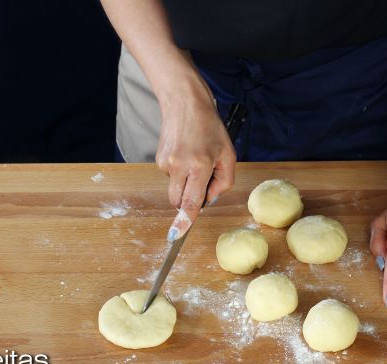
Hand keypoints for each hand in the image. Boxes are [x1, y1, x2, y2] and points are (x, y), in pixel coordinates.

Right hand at [156, 80, 236, 241]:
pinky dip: (179, 172)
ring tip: (195, 159)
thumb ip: (223, 182)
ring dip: (185, 183)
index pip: (190, 202)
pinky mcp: (158, 159)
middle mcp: (179, 166)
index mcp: (199, 165)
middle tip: (203, 181)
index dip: (184, 221)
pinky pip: (170, 177)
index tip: (175, 236)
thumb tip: (207, 200)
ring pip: (175, 189)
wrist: (184, 104)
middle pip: (178, 202)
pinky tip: (185, 154)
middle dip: (188, 202)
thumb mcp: (228, 154)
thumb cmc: (210, 128)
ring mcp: (166, 163)